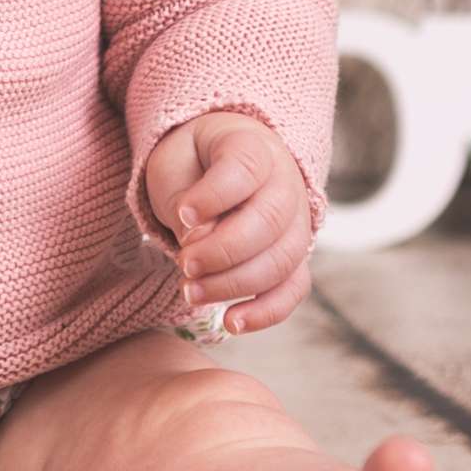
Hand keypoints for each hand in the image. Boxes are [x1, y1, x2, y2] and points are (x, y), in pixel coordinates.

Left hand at [141, 111, 312, 332]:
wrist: (217, 167)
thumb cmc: (192, 164)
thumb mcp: (173, 166)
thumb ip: (182, 196)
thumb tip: (199, 239)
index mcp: (253, 147)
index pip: (244, 168)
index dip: (214, 195)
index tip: (183, 213)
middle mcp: (285, 182)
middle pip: (270, 219)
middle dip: (223, 251)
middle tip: (184, 264)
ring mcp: (296, 221)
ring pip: (282, 259)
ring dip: (235, 284)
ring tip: (191, 292)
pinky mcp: (294, 256)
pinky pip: (293, 288)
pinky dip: (266, 311)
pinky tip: (231, 323)